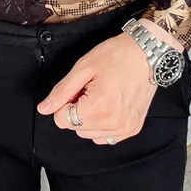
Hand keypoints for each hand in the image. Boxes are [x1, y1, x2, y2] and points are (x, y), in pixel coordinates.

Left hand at [36, 31, 159, 143]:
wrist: (146, 54)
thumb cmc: (116, 56)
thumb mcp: (83, 68)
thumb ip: (61, 92)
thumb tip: (44, 109)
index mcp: (99, 107)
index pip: (62, 121)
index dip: (65, 103)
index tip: (77, 89)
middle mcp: (113, 123)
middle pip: (75, 128)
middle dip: (77, 110)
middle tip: (90, 89)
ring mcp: (124, 128)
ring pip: (89, 134)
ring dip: (89, 118)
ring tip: (101, 95)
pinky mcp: (132, 129)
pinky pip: (105, 137)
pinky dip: (102, 124)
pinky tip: (109, 105)